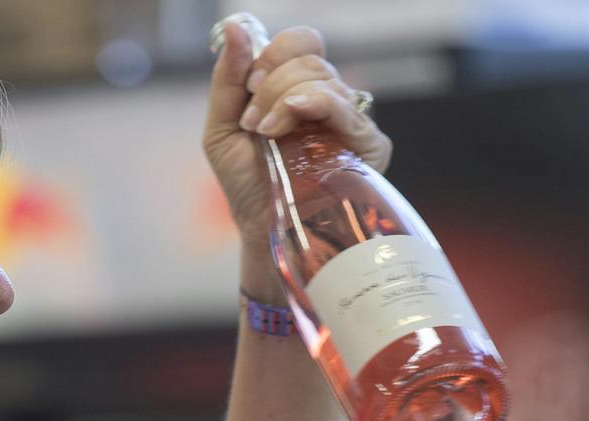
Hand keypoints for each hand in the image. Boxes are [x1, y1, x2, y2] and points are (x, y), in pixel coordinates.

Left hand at [203, 19, 393, 248]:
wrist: (261, 226)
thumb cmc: (244, 183)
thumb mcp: (221, 128)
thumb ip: (227, 78)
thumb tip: (233, 26)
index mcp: (298, 90)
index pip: (302, 42)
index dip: (273, 54)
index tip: (249, 86)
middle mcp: (328, 100)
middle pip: (309, 58)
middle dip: (271, 85)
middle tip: (254, 121)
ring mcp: (350, 120)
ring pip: (323, 78)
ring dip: (284, 101)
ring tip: (267, 135)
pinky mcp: (367, 144)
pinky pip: (344, 106)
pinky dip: (314, 103)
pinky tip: (292, 118)